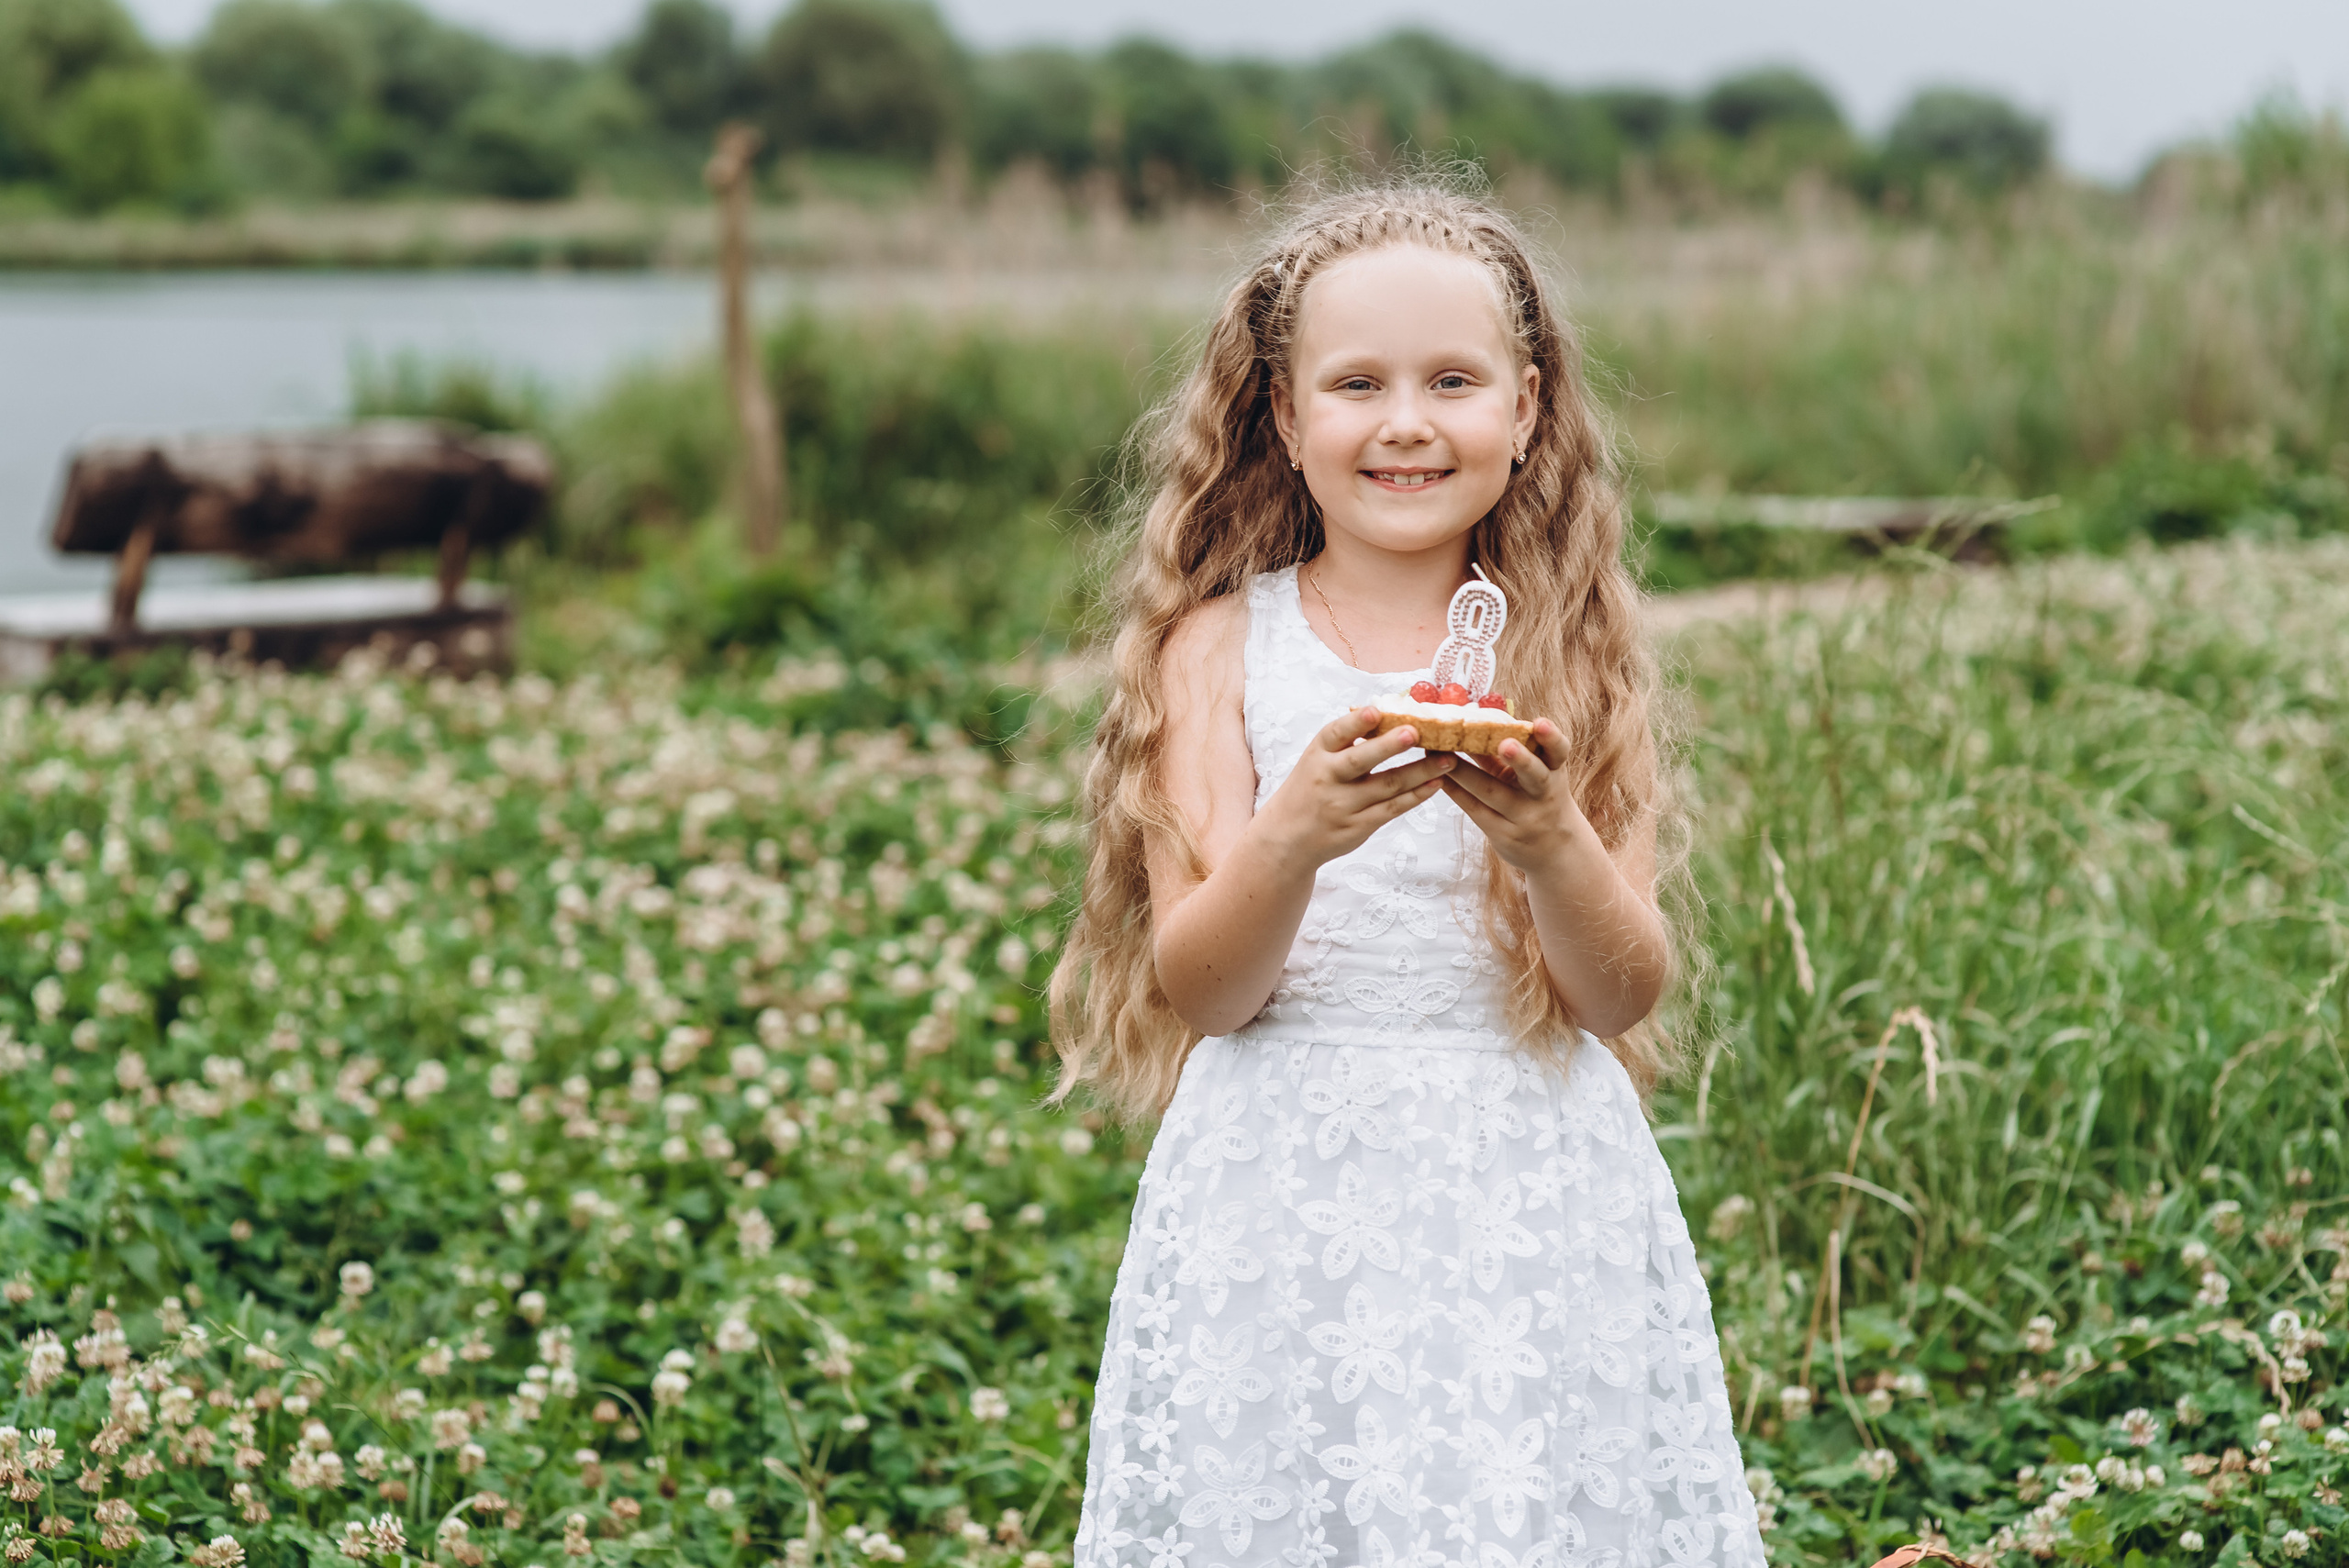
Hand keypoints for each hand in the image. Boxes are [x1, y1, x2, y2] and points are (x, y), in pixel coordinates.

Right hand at [1254, 706, 1455, 871]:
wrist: (1288, 836)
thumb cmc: (1310, 788)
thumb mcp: (1317, 759)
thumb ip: (1346, 741)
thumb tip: (1388, 712)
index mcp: (1317, 754)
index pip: (1335, 734)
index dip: (1355, 722)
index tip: (1375, 711)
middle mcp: (1328, 778)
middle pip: (1361, 761)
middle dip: (1389, 746)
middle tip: (1416, 732)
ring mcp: (1343, 805)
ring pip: (1386, 786)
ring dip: (1420, 771)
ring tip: (1447, 759)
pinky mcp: (1358, 826)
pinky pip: (1392, 809)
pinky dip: (1416, 796)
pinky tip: (1435, 783)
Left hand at [1436, 719, 1591, 875]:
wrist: (1555, 850)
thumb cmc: (1538, 798)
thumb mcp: (1536, 775)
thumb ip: (1510, 753)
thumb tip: (1474, 720)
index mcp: (1555, 772)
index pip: (1559, 751)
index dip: (1551, 737)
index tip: (1539, 722)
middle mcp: (1544, 795)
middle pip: (1535, 775)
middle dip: (1520, 759)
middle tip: (1505, 744)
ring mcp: (1524, 817)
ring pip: (1492, 792)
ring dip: (1464, 772)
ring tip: (1441, 753)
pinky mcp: (1503, 834)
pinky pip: (1475, 809)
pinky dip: (1456, 791)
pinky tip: (1438, 777)